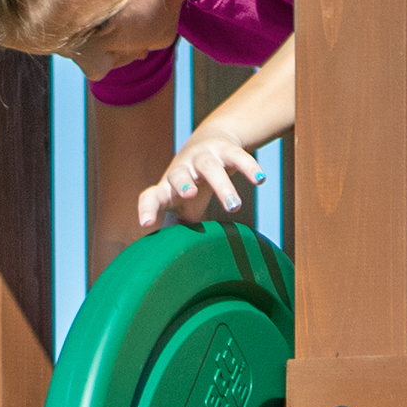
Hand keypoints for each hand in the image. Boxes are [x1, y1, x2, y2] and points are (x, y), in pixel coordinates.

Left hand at [139, 126, 263, 231]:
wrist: (208, 141)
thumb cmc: (190, 186)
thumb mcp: (182, 208)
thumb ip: (178, 231)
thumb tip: (175, 265)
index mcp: (167, 187)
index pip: (150, 196)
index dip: (147, 208)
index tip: (146, 224)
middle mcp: (181, 169)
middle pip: (179, 175)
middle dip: (184, 184)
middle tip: (191, 196)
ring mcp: (202, 156)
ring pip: (210, 168)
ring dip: (221, 186)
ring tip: (234, 207)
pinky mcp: (224, 148)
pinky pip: (237, 156)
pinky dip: (249, 167)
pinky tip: (260, 180)